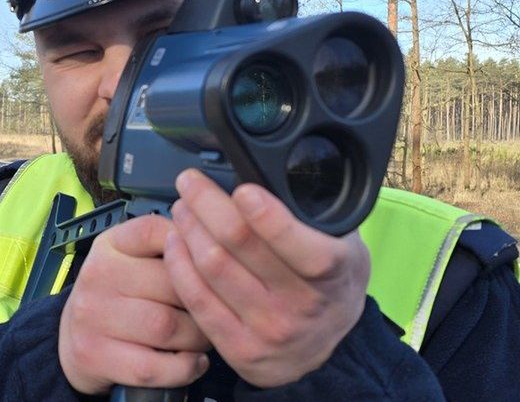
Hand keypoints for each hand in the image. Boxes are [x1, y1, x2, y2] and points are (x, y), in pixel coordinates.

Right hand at [58, 214, 211, 393]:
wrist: (72, 337)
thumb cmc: (116, 296)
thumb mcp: (129, 258)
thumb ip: (167, 246)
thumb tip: (215, 243)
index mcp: (110, 245)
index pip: (155, 232)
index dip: (190, 246)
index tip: (206, 264)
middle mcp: (97, 275)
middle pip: (172, 284)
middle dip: (204, 303)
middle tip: (215, 311)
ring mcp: (93, 317)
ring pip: (166, 327)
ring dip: (197, 338)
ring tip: (204, 338)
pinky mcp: (95, 356)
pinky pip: (153, 366)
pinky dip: (183, 369)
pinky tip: (194, 362)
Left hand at [163, 169, 370, 387]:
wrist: (324, 345)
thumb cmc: (328, 282)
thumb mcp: (344, 243)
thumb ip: (314, 213)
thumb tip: (270, 169)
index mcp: (333, 271)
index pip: (297, 243)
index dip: (265, 214)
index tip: (241, 189)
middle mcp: (302, 305)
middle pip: (239, 243)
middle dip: (206, 203)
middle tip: (190, 182)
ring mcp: (269, 330)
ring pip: (212, 266)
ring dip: (189, 228)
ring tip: (183, 207)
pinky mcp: (239, 349)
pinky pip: (197, 299)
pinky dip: (179, 263)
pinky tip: (175, 242)